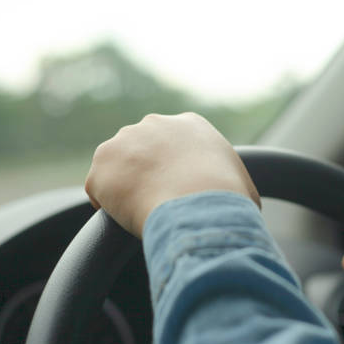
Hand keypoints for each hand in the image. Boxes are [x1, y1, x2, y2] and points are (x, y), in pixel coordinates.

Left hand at [85, 113, 259, 237]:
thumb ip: (234, 187)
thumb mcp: (243, 185)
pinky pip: (100, 191)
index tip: (177, 189)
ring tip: (143, 213)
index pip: (172, 144)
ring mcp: (123, 143)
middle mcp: (153, 124)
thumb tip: (242, 207)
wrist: (199, 204)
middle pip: (142, 149)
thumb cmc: (228, 199)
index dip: (173, 169)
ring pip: (118, 167)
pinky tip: (127, 219)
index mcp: (189, 125)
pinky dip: (109, 208)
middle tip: (158, 202)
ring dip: (126, 187)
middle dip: (146, 173)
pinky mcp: (101, 168)